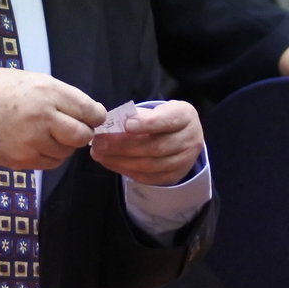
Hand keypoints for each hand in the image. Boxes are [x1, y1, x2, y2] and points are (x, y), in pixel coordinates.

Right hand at [0, 68, 100, 170]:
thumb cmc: (1, 89)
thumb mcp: (35, 80)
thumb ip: (64, 96)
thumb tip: (92, 113)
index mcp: (47, 93)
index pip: (89, 111)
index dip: (95, 115)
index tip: (93, 116)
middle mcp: (43, 118)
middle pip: (82, 136)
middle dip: (82, 133)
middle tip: (72, 127)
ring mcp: (32, 143)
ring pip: (66, 152)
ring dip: (63, 145)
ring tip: (46, 133)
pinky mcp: (22, 161)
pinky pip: (50, 163)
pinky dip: (49, 155)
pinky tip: (36, 143)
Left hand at [90, 100, 204, 185]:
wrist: (184, 137)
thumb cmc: (163, 119)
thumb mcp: (157, 109)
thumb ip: (138, 114)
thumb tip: (111, 122)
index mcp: (185, 116)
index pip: (167, 120)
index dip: (147, 123)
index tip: (125, 124)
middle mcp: (189, 140)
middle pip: (155, 146)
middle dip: (123, 145)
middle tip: (99, 142)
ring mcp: (184, 162)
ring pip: (150, 165)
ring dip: (120, 160)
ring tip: (99, 153)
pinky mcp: (173, 177)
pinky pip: (147, 177)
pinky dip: (125, 170)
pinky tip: (109, 162)